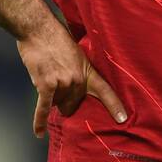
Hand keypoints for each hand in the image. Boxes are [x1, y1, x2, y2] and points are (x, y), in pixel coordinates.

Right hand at [16, 20, 127, 137]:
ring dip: (50, 97)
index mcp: (87, 71)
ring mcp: (62, 83)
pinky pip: (43, 108)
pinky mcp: (46, 85)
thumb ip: (78, 70)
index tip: (122, 118)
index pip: (105, 91)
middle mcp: (77, 79)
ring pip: (57, 103)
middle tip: (57, 83)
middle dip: (65, 100)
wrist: (39, 29)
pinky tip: (39, 133)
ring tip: (46, 76)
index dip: (114, 105)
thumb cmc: (55, 38)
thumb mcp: (77, 53)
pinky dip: (39, 121)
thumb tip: (76, 87)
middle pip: (72, 103)